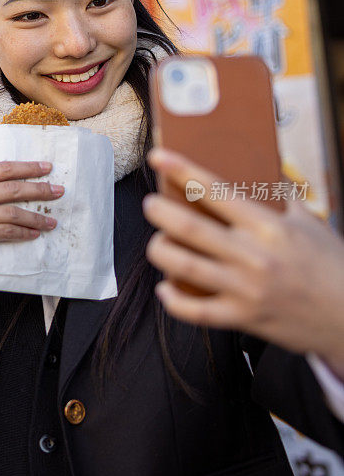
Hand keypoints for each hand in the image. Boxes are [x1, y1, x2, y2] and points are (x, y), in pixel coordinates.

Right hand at [0, 161, 63, 301]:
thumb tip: (15, 181)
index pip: (2, 168)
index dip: (27, 167)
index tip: (47, 167)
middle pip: (12, 187)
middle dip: (40, 189)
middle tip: (59, 191)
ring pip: (13, 212)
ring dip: (36, 217)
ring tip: (52, 221)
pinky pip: (7, 232)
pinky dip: (24, 233)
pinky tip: (35, 234)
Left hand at [143, 148, 343, 377]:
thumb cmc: (330, 265)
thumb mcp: (309, 222)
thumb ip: (282, 197)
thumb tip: (262, 171)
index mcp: (268, 225)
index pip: (215, 190)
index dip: (181, 170)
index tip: (158, 157)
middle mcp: (253, 255)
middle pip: (189, 227)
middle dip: (159, 212)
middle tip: (150, 204)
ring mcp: (245, 288)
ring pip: (183, 266)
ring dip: (160, 251)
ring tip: (158, 243)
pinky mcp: (242, 317)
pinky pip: (195, 311)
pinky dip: (173, 300)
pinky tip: (165, 289)